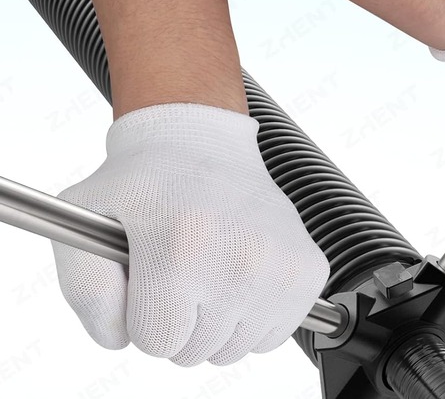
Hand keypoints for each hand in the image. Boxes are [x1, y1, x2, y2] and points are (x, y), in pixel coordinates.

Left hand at [52, 103, 328, 366]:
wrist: (205, 145)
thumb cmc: (148, 182)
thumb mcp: (86, 219)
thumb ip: (86, 289)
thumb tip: (121, 336)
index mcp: (182, 248)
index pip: (157, 342)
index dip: (145, 317)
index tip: (151, 280)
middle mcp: (240, 260)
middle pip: (195, 351)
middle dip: (179, 322)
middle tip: (180, 271)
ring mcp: (281, 269)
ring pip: (235, 349)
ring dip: (217, 323)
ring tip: (210, 269)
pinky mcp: (307, 271)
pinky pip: (271, 335)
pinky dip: (252, 317)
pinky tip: (240, 274)